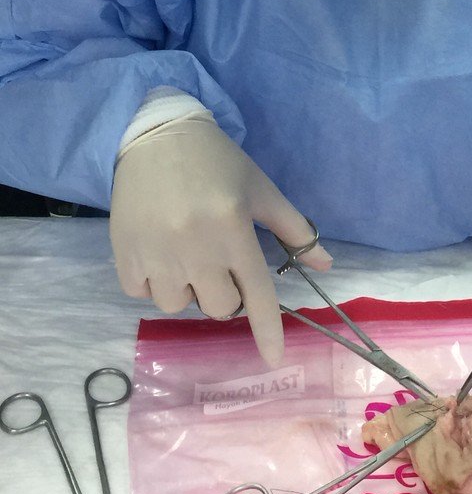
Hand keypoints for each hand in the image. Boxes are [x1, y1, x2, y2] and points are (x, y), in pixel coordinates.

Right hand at [110, 113, 331, 363]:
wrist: (158, 133)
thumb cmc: (217, 161)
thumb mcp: (261, 189)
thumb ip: (294, 229)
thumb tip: (326, 265)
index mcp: (234, 230)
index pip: (258, 294)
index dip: (268, 331)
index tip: (275, 360)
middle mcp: (196, 248)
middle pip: (220, 307)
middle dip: (227, 292)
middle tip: (221, 260)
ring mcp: (156, 254)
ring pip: (180, 305)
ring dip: (189, 288)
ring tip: (187, 253)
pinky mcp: (124, 253)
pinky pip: (143, 293)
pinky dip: (154, 281)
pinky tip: (160, 251)